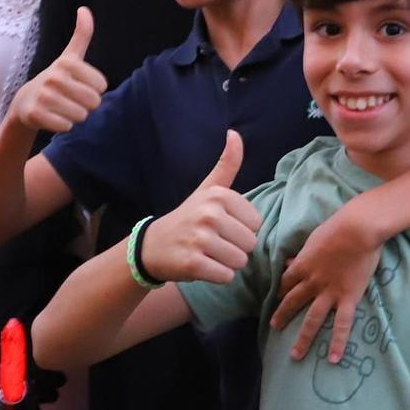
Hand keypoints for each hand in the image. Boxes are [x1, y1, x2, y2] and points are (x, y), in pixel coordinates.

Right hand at [9, 7, 106, 132]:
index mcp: (67, 62)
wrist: (26, 102)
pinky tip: (53, 117)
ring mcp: (43, 96)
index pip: (102, 86)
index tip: (80, 86)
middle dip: (86, 105)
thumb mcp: (69, 56)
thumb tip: (84, 9)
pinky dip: (63, 126)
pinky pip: (66, 126)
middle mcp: (54, 77)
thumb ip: (81, 34)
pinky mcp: (36, 114)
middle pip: (94, 102)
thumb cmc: (56, 79)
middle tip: (72, 100)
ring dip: (75, 116)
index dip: (94, 90)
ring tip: (62, 108)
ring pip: (81, 116)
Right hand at [140, 130, 259, 283]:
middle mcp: (210, 214)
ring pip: (240, 262)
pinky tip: (201, 266)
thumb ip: (226, 164)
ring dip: (226, 263)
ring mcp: (200, 239)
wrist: (153, 246)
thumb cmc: (188, 217)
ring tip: (207, 254)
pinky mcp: (193, 263)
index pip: (257, 224)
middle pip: (250, 244)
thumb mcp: (207, 189)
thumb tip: (235, 133)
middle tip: (213, 243)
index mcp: (219, 196)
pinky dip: (217, 276)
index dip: (241, 230)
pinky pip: (226, 276)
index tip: (220, 227)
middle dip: (235, 248)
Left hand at [270, 195, 383, 361]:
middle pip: (292, 302)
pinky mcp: (348, 298)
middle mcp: (311, 282)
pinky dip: (337, 342)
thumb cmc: (337, 227)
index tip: (277, 298)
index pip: (286, 282)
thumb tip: (291, 261)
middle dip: (282, 316)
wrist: (358, 229)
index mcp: (302, 265)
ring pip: (312, 319)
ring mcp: (329, 293)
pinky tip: (333, 358)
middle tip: (273, 328)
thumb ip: (303, 254)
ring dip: (302, 339)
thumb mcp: (313, 238)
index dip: (281, 291)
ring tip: (295, 355)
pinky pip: (341, 324)